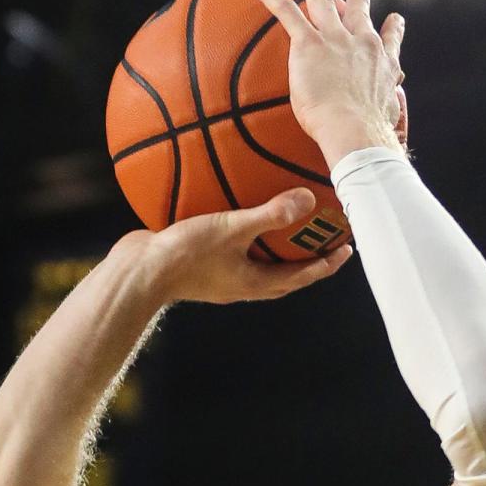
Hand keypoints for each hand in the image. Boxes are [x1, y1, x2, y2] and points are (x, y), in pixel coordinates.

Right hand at [117, 188, 351, 304]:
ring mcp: (223, 278)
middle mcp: (243, 285)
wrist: (138, 274)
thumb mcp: (230, 229)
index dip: (326, 264)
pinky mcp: (204, 267)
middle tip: (327, 241)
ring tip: (290, 229)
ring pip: (262, 267)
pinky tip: (241, 216)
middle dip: (308, 259)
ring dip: (279, 251)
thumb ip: (268, 215)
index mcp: (255, 283)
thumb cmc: (184, 254)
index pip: (301, 276)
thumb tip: (306, 200)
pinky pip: (236, 253)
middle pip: (286, 276)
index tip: (346, 250)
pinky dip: (248, 239)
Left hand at [251, 0, 407, 169]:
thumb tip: (384, 143)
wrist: (357, 133)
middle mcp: (363, 45)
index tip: (394, 21)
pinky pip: (287, 12)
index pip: (389, 43)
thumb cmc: (369, 140)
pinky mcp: (312, 44)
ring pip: (324, 1)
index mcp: (382, 67)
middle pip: (360, 13)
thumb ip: (382, 123)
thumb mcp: (384, 128)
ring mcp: (337, 40)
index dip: (392, 31)